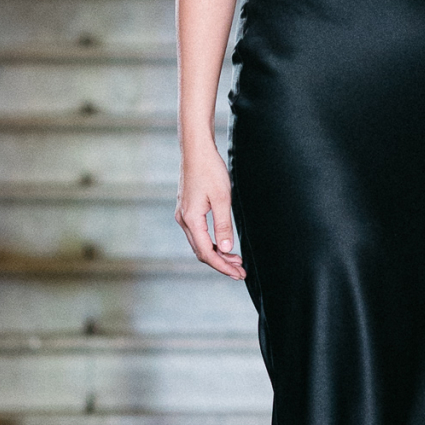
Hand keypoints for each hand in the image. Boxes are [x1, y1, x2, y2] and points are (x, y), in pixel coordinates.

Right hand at [176, 144, 244, 277]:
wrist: (196, 151)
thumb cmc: (210, 171)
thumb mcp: (222, 199)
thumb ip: (223, 225)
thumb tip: (226, 248)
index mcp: (191, 220)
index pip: (206, 252)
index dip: (222, 266)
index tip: (238, 274)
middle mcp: (184, 220)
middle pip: (201, 251)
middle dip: (221, 264)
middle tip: (240, 272)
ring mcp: (183, 215)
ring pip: (199, 243)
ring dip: (217, 254)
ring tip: (236, 261)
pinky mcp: (187, 210)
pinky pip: (198, 234)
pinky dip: (211, 242)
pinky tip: (224, 245)